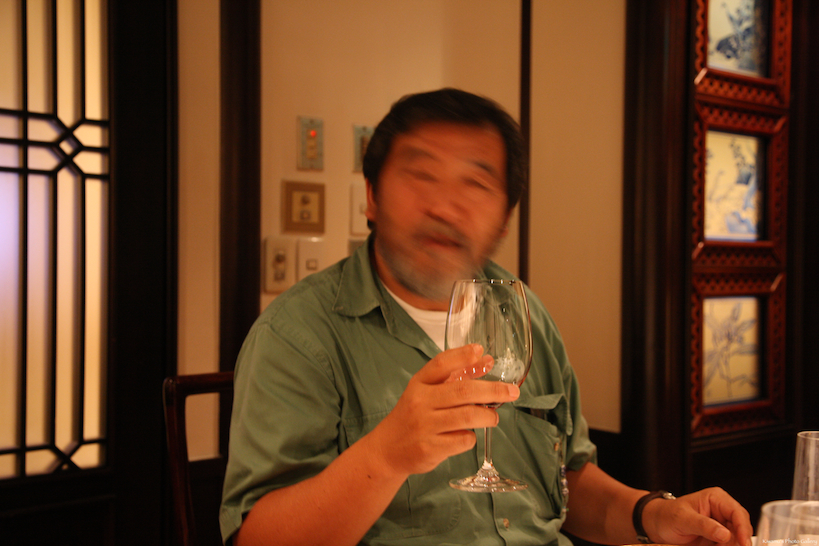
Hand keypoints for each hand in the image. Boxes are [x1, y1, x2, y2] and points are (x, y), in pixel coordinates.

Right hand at [368, 344, 519, 477]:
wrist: (387, 450)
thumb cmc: (413, 416)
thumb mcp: (427, 392)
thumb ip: (455, 377)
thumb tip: (486, 361)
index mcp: (419, 383)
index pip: (441, 364)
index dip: (462, 356)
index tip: (481, 351)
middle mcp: (420, 402)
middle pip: (463, 391)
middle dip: (493, 391)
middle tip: (512, 392)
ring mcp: (424, 426)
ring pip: (467, 416)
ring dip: (488, 416)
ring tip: (494, 417)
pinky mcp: (430, 448)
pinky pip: (462, 440)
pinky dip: (471, 437)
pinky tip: (468, 435)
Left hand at [642, 487, 752, 545]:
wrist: (657, 526)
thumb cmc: (667, 516)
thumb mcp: (682, 519)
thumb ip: (704, 525)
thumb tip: (725, 534)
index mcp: (716, 499)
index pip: (737, 513)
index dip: (743, 529)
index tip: (744, 544)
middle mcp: (722, 512)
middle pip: (741, 529)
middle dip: (737, 542)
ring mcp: (722, 526)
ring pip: (736, 541)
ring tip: (708, 545)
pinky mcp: (718, 539)